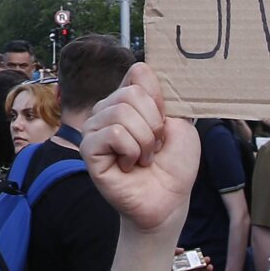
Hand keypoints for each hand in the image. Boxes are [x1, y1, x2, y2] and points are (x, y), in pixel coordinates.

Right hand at [80, 65, 198, 234]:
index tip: (165, 123)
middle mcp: (108, 110)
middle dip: (154, 124)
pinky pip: (114, 133)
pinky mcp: (88, 150)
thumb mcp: (180, 125)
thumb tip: (141, 69)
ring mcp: (95, 129)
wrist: (168, 201)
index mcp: (129, 100)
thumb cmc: (173, 166)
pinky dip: (132, 151)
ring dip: (144, 141)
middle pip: (132, 92)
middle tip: (154, 148)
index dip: (158, 98)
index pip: (138, 72)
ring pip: (121, 113)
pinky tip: (129, 165)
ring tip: (143, 158)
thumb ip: (163, 96)